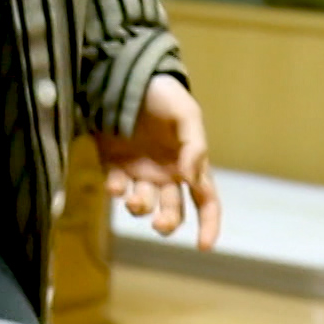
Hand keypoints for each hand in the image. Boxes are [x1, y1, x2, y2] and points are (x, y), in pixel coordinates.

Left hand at [96, 74, 221, 250]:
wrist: (127, 77)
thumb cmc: (163, 95)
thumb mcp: (187, 114)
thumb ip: (194, 146)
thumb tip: (190, 179)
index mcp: (190, 163)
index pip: (206, 200)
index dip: (208, 224)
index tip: (204, 246)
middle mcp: (167, 174)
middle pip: (173, 211)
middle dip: (168, 222)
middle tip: (160, 223)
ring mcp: (141, 172)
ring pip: (143, 205)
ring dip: (140, 207)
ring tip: (135, 199)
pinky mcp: (115, 166)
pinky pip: (117, 188)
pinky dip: (116, 191)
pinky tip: (115, 184)